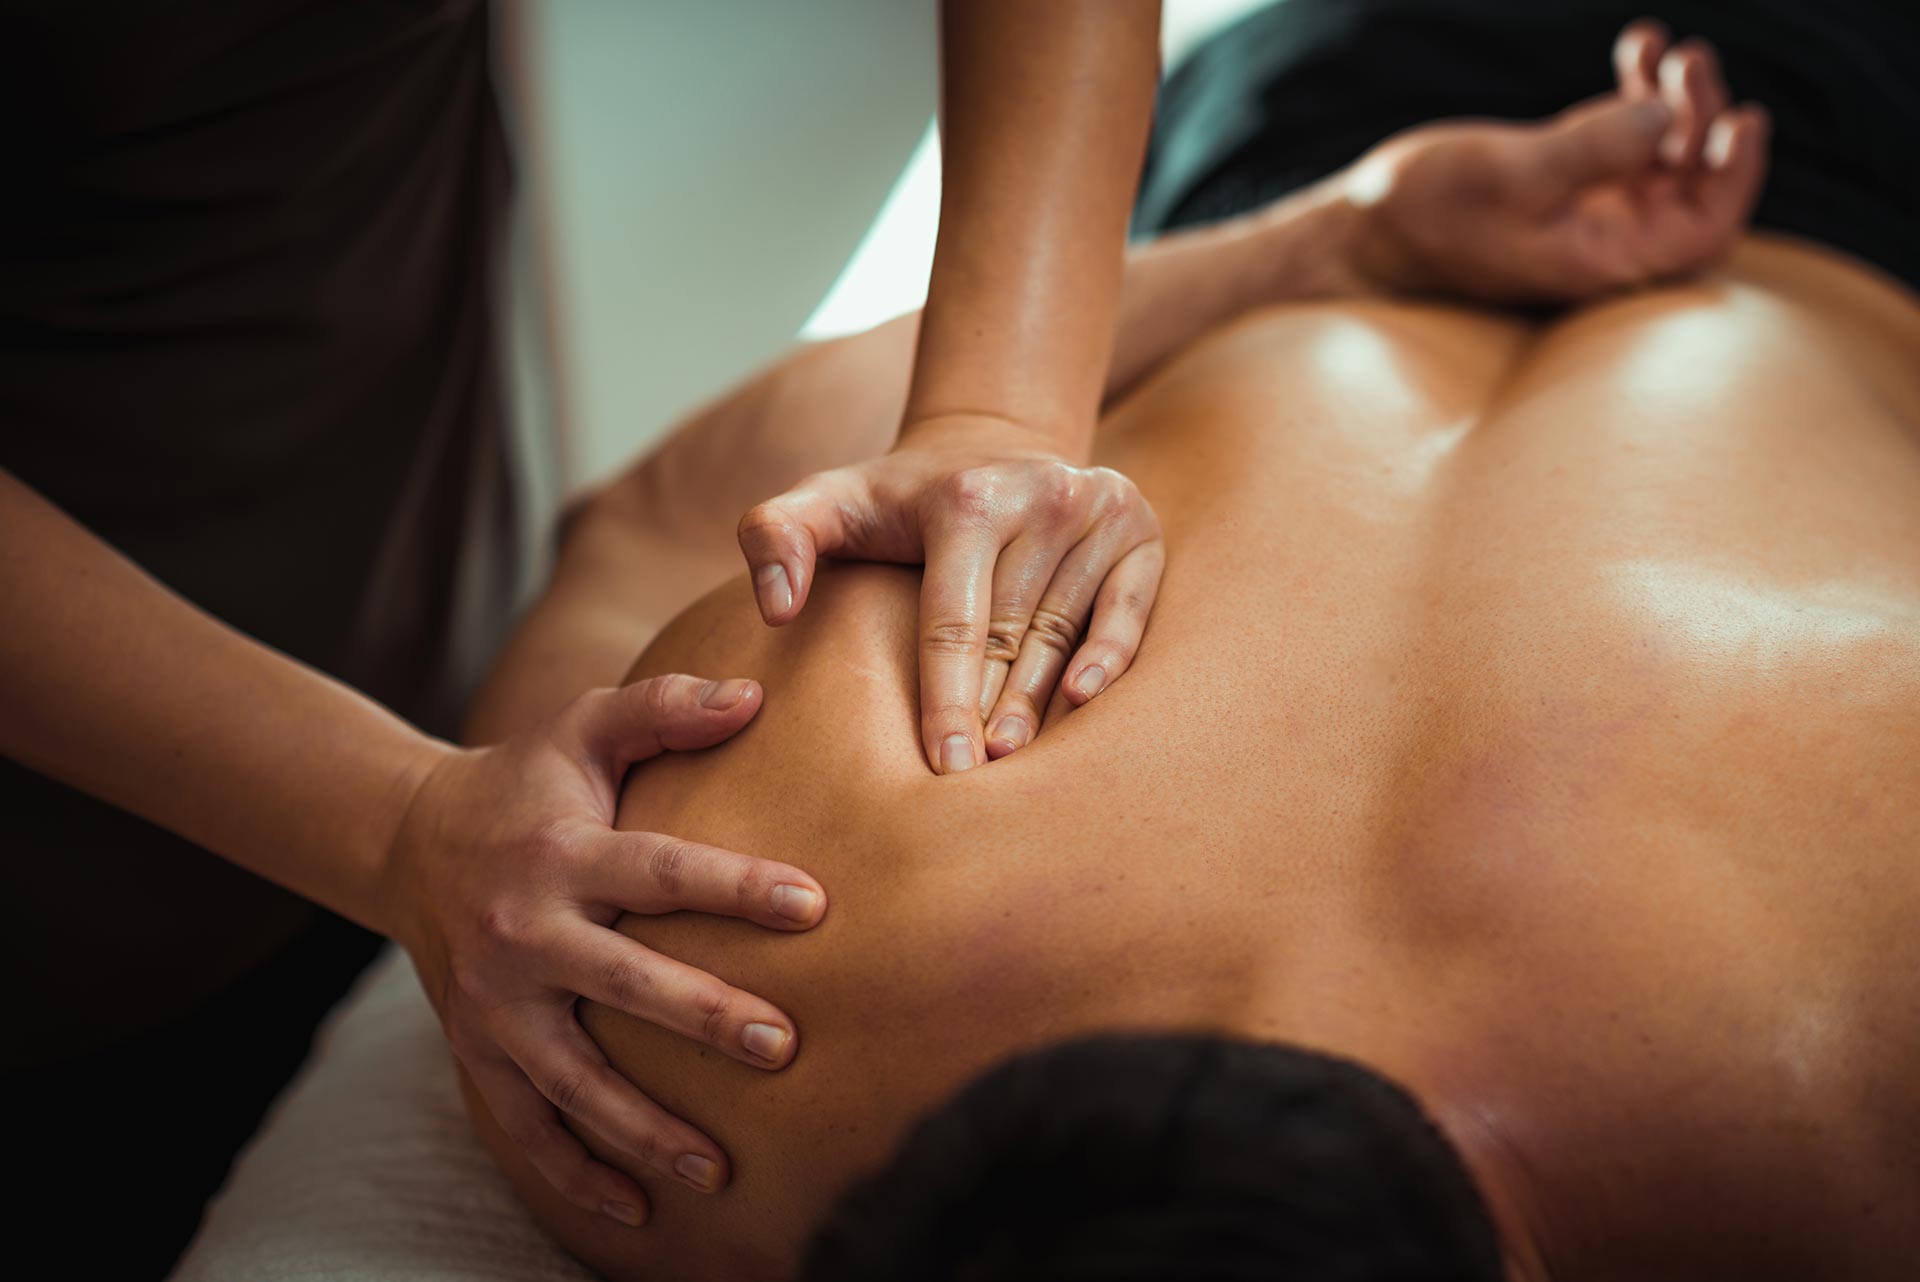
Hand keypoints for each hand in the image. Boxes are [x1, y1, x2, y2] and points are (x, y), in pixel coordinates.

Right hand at [381, 675, 827, 1226]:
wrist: (413, 843)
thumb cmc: (529, 782)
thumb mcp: (584, 726)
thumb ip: (664, 707)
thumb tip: (754, 694)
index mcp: (561, 851)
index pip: (658, 870)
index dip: (735, 886)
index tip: (814, 906)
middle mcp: (524, 932)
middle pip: (620, 983)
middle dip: (701, 1017)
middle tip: (781, 1046)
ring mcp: (496, 1005)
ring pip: (572, 1079)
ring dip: (643, 1129)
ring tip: (720, 1170)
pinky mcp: (479, 1052)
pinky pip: (525, 1127)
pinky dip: (574, 1176)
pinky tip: (638, 1212)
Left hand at [737, 414, 1163, 772]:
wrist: (987, 445)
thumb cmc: (896, 499)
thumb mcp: (824, 501)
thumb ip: (775, 537)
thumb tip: (777, 607)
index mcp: (966, 497)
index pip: (953, 622)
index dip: (945, 702)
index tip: (940, 771)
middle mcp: (1040, 495)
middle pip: (1011, 634)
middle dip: (989, 713)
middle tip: (971, 786)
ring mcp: (1097, 510)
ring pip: (1063, 632)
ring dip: (1040, 703)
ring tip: (1012, 763)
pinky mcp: (1138, 530)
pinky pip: (1130, 608)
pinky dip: (1111, 656)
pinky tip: (1085, 702)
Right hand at [1342, 20, 1768, 303]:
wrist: (1365, 225)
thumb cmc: (1428, 214)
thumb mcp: (1511, 176)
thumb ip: (1591, 150)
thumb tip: (1665, 119)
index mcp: (1602, 262)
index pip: (1703, 233)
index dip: (1737, 179)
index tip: (1743, 120)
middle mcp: (1606, 240)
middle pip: (1694, 183)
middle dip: (1703, 119)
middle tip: (1688, 62)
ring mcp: (1589, 207)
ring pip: (1667, 152)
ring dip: (1677, 96)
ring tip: (1665, 47)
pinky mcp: (1567, 176)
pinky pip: (1628, 132)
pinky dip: (1640, 89)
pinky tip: (1637, 45)